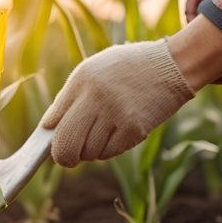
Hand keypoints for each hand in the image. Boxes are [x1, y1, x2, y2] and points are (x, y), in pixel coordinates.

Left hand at [41, 39, 193, 166]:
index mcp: (81, 81)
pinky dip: (109, 150)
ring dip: (91, 151)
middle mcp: (95, 97)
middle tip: (68, 158)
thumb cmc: (126, 69)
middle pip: (66, 145)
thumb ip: (69, 98)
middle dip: (64, 157)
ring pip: (89, 152)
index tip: (52, 147)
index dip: (50, 140)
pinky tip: (118, 133)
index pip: (53, 120)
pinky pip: (110, 152)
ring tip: (101, 134)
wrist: (173, 64)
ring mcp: (116, 114)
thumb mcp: (92, 71)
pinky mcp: (135, 128)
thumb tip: (48, 128)